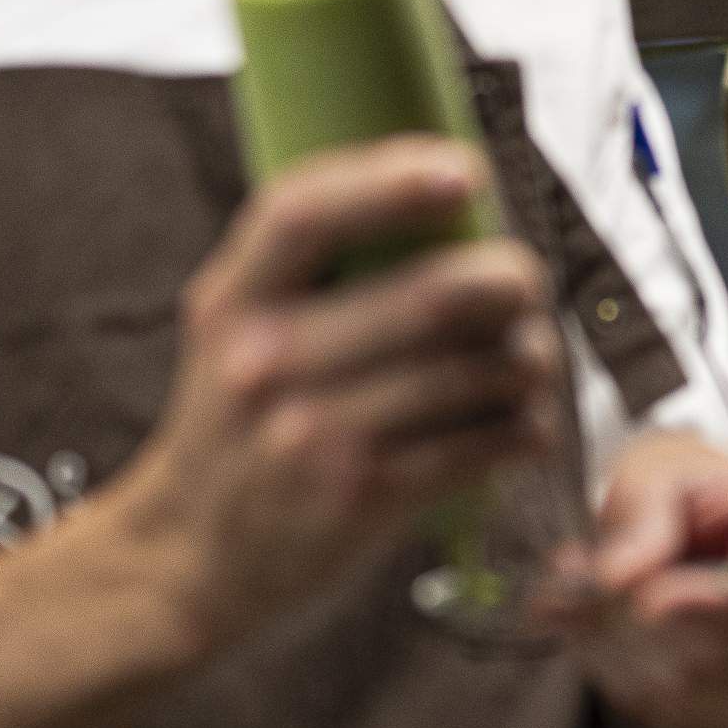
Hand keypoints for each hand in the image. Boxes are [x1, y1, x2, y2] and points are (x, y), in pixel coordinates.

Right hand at [101, 139, 560, 654]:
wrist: (193, 557)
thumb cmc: (238, 423)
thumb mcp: (233, 330)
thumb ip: (304, 268)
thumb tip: (441, 191)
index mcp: (231, 302)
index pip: (303, 214)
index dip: (391, 180)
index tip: (467, 169)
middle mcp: (264, 363)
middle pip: (429, 295)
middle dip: (510, 279)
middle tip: (527, 283)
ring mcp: (313, 436)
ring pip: (473, 371)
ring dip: (532, 358)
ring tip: (535, 358)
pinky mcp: (362, 498)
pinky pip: (480, 443)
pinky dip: (526, 427)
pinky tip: (529, 422)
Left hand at [566, 432, 727, 727]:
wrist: (684, 529)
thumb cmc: (680, 490)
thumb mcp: (654, 473)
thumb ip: (641, 518)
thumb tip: (617, 579)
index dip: (726, 603)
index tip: (648, 603)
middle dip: (644, 628)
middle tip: (569, 595)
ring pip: (702, 686)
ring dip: (619, 655)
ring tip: (566, 609)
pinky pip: (681, 711)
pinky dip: (621, 678)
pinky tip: (589, 638)